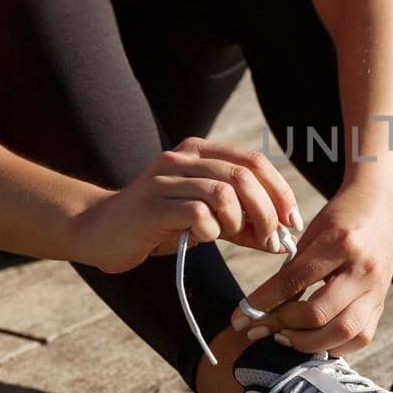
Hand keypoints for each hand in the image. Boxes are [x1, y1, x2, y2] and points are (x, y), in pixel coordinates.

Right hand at [71, 137, 299, 274]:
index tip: (292, 221)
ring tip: (233, 236)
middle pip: (243, 175)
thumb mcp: (207, 221)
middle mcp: (182, 157)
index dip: (280, 190)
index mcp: (199, 151)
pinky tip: (205, 238)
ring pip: (224, 192)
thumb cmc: (158, 225)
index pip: (253, 161)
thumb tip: (282, 240)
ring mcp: (164, 179)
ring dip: (240, 221)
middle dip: (267, 210)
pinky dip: (212, 230)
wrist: (100, 232)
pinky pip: (198, 213)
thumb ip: (243, 226)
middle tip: (274, 238)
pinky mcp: (151, 205)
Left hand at [230, 180, 392, 355]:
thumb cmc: (339, 219)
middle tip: (259, 330)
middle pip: (319, 313)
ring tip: (284, 337)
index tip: (240, 318)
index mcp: (342, 243)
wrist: (380, 210)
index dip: (263, 302)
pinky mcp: (382, 305)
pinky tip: (313, 340)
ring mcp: (377, 290)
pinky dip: (333, 346)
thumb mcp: (311, 235)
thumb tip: (260, 310)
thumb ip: (291, 272)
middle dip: (282, 326)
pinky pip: (360, 338)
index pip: (295, 281)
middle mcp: (363, 269)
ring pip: (343, 332)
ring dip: (308, 342)